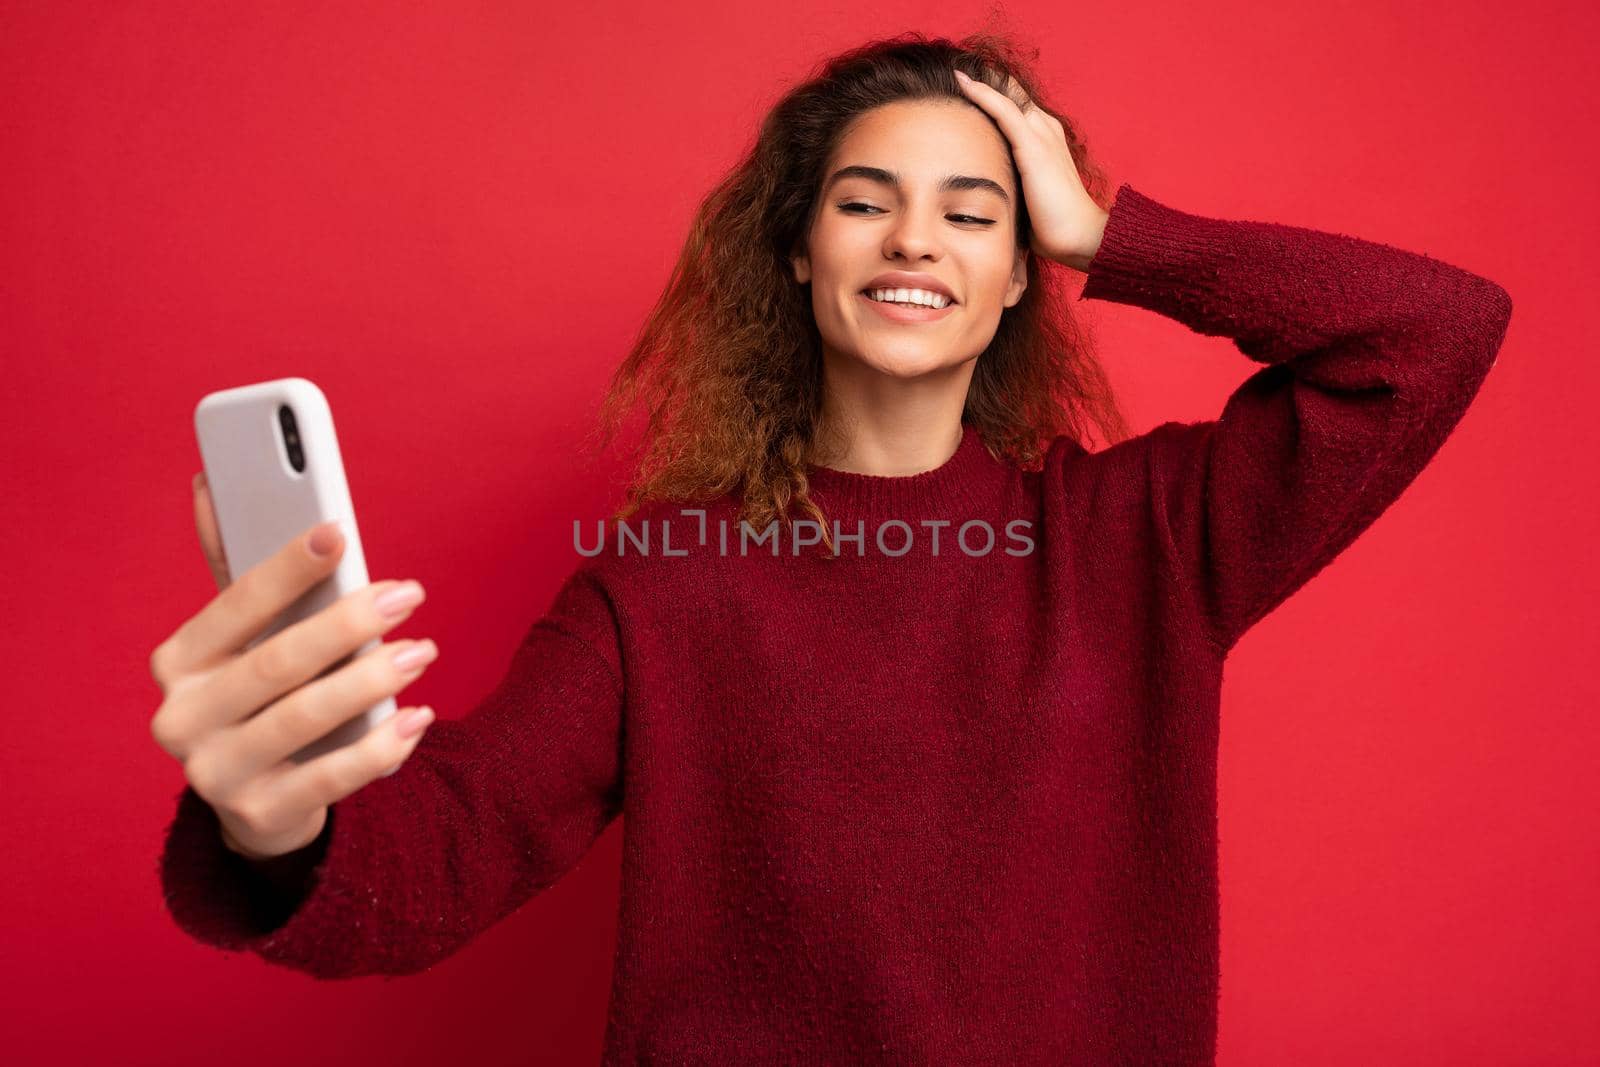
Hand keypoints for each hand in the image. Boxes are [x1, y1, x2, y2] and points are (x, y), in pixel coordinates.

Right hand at [148, 473, 438, 859]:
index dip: (288, 566)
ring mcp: (216, 773)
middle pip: (276, 663)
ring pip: (304, 719)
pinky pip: (331, 779)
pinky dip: (381, 746)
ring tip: (424, 650)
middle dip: (348, 624)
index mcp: (178, 660)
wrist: (259, 799)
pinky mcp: (260, 815)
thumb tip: (209, 480)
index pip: (235, 604)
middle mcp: (183, 718)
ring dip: (373, 681)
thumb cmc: (260, 695)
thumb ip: (237, 567)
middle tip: (409, 593)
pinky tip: (420, 716)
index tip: (340, 531)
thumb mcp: (245, 638)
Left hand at [953, 68, 1108, 271]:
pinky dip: (982, 93)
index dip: (988, 96)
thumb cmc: (1052, 225)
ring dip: (978, 81)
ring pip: (1005, 95)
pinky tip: (962, 82)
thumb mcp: (1025, 196)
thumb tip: (978, 194)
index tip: (958, 90)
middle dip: (982, 83)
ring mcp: (1041, 134)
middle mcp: (1045, 129)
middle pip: (1010, 94)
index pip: (1013, 107)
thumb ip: (1008, 182)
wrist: (1078, 237)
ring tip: (950, 70)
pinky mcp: (1033, 146)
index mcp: (1044, 139)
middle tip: (949, 73)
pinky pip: (1003, 110)